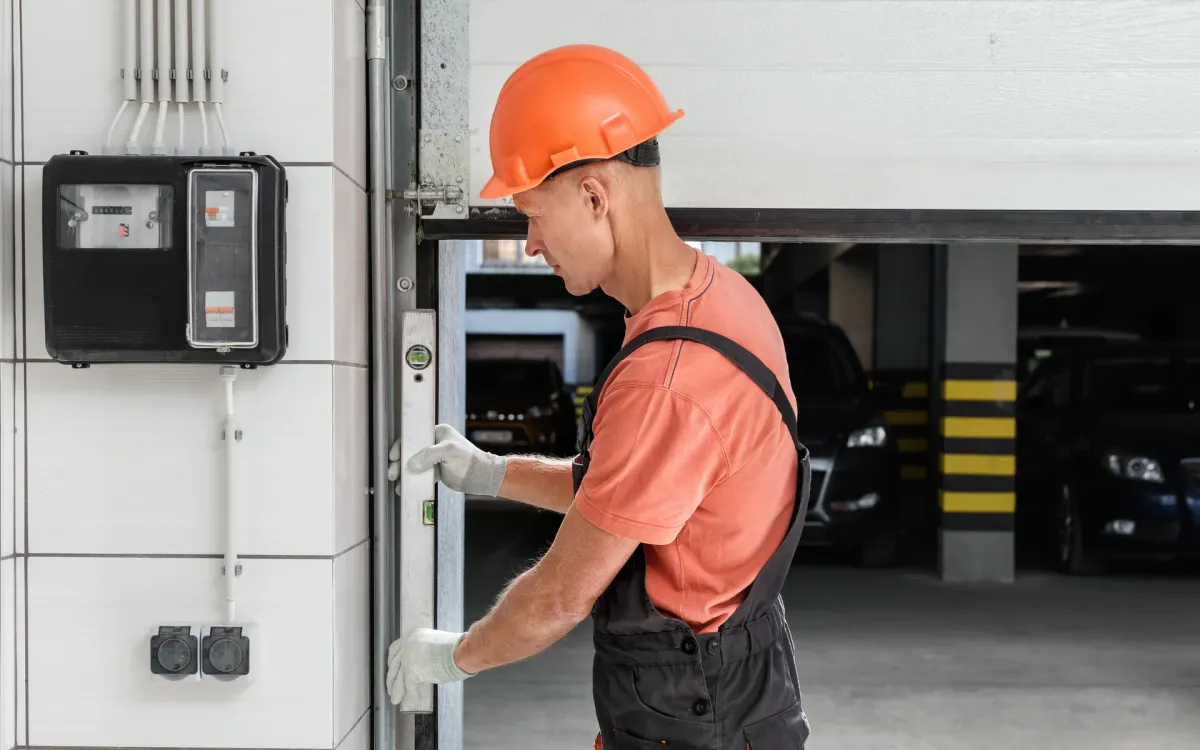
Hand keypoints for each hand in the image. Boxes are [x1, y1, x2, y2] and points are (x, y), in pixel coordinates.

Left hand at [385, 628, 473, 704]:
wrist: (458, 652)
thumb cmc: (453, 647)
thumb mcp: (433, 643)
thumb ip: (424, 651)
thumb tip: (423, 662)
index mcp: (413, 636)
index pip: (396, 648)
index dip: (393, 660)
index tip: (391, 666)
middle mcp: (407, 646)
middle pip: (394, 664)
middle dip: (391, 676)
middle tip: (390, 684)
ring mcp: (408, 659)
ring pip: (399, 677)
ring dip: (396, 689)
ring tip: (395, 697)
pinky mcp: (412, 672)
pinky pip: (409, 687)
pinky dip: (410, 695)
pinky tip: (408, 701)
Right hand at [388, 424, 507, 496]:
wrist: (482, 477)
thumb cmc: (469, 460)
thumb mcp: (448, 452)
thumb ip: (428, 455)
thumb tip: (410, 464)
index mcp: (438, 433)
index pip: (414, 437)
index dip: (401, 446)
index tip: (393, 456)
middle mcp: (435, 444)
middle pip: (411, 452)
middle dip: (400, 463)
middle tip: (393, 473)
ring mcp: (435, 458)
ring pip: (415, 464)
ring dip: (405, 473)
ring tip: (398, 484)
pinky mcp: (437, 470)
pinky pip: (421, 474)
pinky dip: (414, 481)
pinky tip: (406, 487)